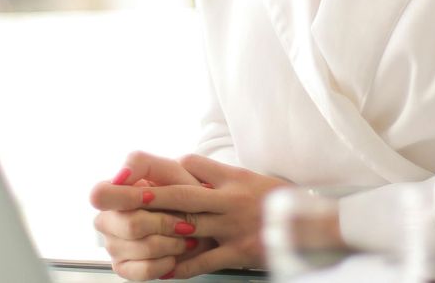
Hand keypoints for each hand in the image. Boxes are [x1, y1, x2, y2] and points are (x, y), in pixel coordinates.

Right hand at [90, 152, 213, 280]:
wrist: (200, 220)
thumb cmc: (182, 190)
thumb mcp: (168, 169)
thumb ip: (141, 163)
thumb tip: (119, 177)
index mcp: (111, 191)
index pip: (99, 195)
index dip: (126, 198)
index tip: (152, 197)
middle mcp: (106, 219)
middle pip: (129, 225)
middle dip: (163, 223)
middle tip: (184, 221)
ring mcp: (113, 245)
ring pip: (141, 248)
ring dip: (172, 242)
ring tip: (185, 236)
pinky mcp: (123, 267)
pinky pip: (144, 270)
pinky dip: (167, 262)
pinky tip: (175, 253)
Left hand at [136, 154, 293, 277]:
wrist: (313, 225)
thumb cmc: (278, 202)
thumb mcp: (251, 179)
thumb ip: (221, 177)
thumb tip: (191, 169)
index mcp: (232, 177)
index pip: (193, 164)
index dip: (169, 168)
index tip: (141, 172)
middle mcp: (228, 199)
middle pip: (182, 194)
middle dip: (149, 194)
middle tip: (121, 194)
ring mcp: (232, 226)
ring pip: (188, 226)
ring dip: (157, 229)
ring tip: (130, 230)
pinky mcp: (238, 252)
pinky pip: (205, 260)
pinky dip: (183, 266)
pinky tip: (164, 270)